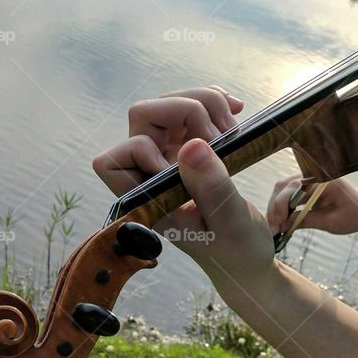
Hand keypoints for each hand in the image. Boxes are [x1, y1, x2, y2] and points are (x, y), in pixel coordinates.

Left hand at [91, 87, 273, 284]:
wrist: (248, 254)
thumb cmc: (236, 250)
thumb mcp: (231, 222)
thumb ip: (211, 188)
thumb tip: (191, 145)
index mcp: (149, 201)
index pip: (110, 163)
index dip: (139, 149)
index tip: (177, 165)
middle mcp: (152, 175)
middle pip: (142, 117)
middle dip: (184, 110)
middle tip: (223, 136)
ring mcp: (169, 158)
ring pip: (168, 105)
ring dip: (203, 103)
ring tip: (233, 129)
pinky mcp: (190, 148)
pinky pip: (190, 109)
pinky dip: (212, 103)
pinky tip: (235, 113)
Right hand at [266, 175, 357, 235]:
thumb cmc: (356, 215)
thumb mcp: (332, 223)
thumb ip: (307, 221)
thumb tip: (283, 226)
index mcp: (322, 181)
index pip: (292, 189)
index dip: (280, 207)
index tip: (277, 226)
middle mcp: (313, 175)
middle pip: (283, 187)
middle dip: (274, 209)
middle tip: (272, 229)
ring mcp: (309, 179)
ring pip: (282, 189)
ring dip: (276, 208)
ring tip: (275, 227)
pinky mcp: (307, 186)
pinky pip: (289, 194)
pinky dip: (282, 207)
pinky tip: (281, 222)